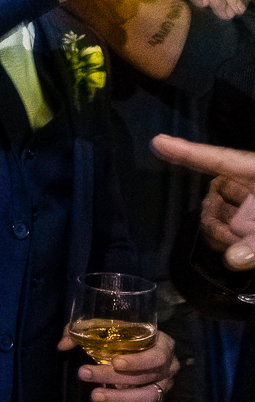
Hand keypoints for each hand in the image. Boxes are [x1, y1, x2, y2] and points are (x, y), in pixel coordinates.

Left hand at [58, 329, 178, 401]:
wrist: (144, 345)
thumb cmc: (126, 335)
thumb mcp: (109, 327)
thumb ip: (86, 331)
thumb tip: (62, 345)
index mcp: (163, 345)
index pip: (155, 355)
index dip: (136, 361)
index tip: (114, 362)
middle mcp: (169, 367)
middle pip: (143, 377)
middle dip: (111, 376)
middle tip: (84, 374)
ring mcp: (165, 386)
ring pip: (147, 396)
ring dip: (120, 398)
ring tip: (95, 396)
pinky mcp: (160, 401)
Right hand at [152, 134, 254, 268]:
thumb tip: (232, 259)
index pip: (218, 160)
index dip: (187, 152)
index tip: (157, 142)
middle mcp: (251, 188)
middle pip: (216, 194)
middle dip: (212, 215)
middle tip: (227, 236)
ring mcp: (251, 211)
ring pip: (220, 214)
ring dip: (220, 232)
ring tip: (236, 247)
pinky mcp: (251, 230)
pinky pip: (231, 230)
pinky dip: (227, 241)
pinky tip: (235, 252)